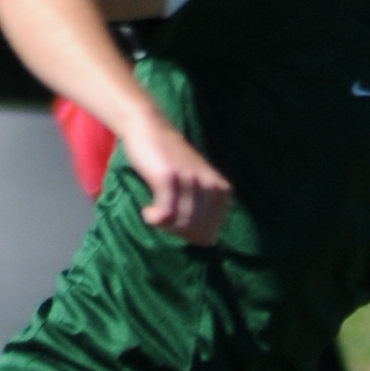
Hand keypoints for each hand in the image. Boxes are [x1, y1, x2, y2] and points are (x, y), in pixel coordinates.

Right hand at [125, 114, 234, 243]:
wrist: (150, 128)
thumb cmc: (171, 159)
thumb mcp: (197, 182)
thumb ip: (203, 208)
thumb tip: (204, 242)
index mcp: (222, 190)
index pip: (210, 235)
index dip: (190, 235)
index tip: (175, 222)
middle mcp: (211, 186)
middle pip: (197, 233)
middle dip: (177, 233)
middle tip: (163, 219)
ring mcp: (191, 181)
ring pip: (182, 226)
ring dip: (164, 227)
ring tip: (155, 214)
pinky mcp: (169, 178)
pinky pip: (165, 215)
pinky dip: (154, 219)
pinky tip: (147, 212)